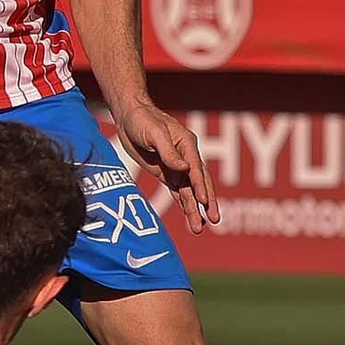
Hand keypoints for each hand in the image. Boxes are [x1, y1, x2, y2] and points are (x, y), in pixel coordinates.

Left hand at [113, 97, 219, 231]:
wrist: (129, 116)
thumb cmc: (143, 120)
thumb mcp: (155, 134)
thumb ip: (169, 152)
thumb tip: (184, 168)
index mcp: (187, 145)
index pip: (196, 170)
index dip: (200, 186)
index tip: (204, 202)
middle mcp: (186, 158)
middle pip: (200, 183)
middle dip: (207, 202)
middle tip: (215, 220)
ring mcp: (177, 167)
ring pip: (189, 191)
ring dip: (195, 209)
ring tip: (199, 228)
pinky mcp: (166, 173)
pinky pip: (178, 191)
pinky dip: (185, 204)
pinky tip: (191, 216)